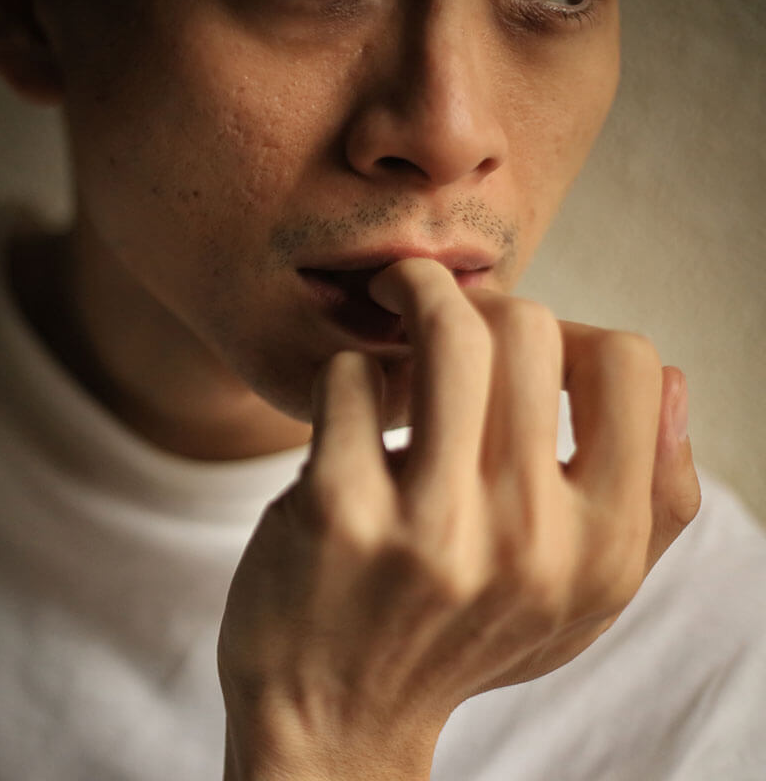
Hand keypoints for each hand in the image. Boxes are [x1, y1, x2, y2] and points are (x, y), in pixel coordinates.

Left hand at [217, 258, 700, 780]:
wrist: (333, 716)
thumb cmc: (459, 638)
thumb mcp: (582, 598)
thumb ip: (651, 499)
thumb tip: (672, 379)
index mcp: (598, 548)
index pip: (633, 364)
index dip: (577, 332)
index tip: (525, 345)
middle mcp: (523, 537)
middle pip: (531, 328)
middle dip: (483, 301)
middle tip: (445, 311)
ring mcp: (426, 524)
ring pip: (446, 331)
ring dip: (415, 289)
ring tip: (396, 292)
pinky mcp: (334, 509)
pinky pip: (351, 376)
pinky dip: (347, 370)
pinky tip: (344, 403)